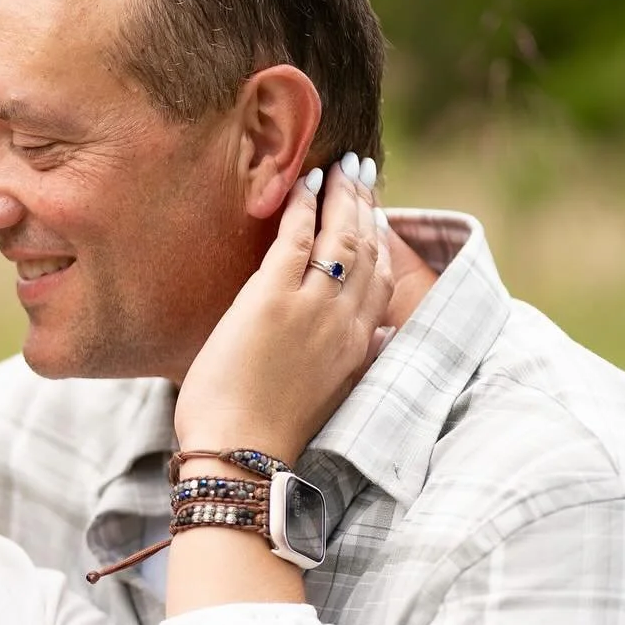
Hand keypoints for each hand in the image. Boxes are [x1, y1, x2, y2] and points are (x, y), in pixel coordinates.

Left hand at [174, 156, 392, 462]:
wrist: (242, 457)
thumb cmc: (266, 436)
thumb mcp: (322, 398)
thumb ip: (341, 363)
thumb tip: (362, 344)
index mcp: (357, 349)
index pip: (380, 283)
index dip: (381, 243)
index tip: (377, 215)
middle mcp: (345, 324)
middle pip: (367, 251)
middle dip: (366, 206)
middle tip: (362, 172)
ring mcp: (311, 308)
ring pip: (341, 238)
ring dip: (343, 197)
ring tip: (342, 168)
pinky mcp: (273, 300)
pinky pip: (297, 239)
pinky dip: (305, 207)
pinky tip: (305, 184)